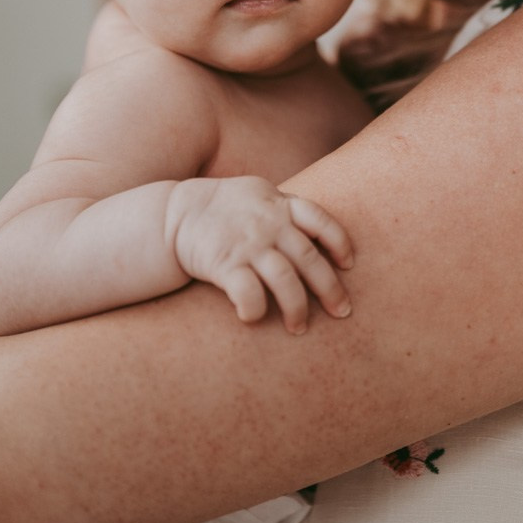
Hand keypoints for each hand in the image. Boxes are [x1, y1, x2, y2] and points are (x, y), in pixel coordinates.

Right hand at [168, 176, 352, 333]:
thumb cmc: (222, 208)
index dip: (340, 242)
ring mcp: (248, 245)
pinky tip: (255, 319)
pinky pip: (249, 292)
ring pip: (286, 280)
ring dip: (297, 308)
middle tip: (342, 311)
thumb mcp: (257, 194)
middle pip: (309, 259)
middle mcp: (268, 224)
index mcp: (279, 204)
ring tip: (299, 328)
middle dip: (330, 289)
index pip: (321, 220)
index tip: (348, 265)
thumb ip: (285, 209)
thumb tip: (316, 232)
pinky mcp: (225, 264)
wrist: (174, 214)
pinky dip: (256, 309)